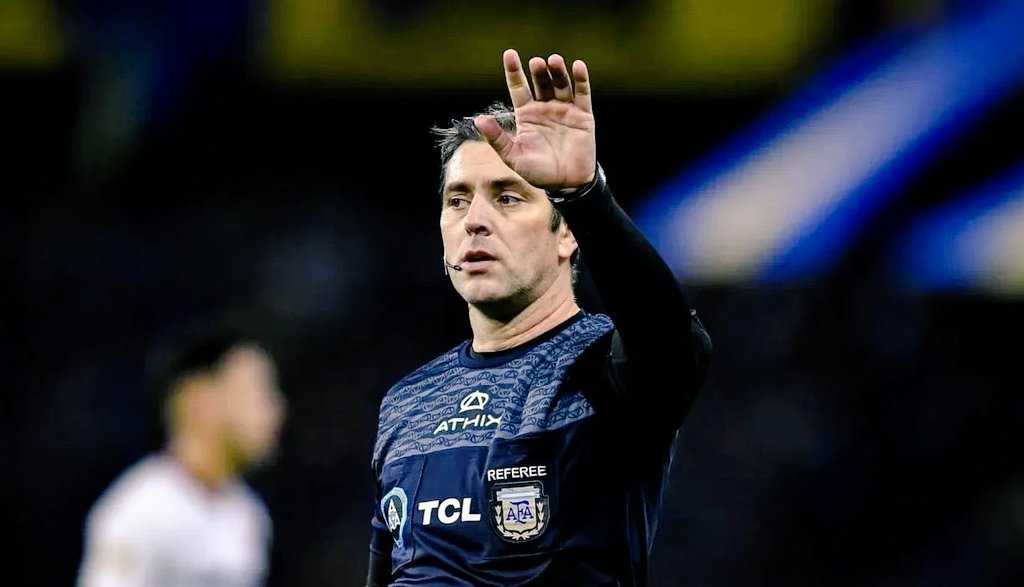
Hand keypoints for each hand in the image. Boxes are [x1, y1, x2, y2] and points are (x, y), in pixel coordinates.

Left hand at [474, 49, 596, 190]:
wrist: (566, 185)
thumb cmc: (538, 172)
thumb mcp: (513, 157)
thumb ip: (497, 139)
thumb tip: (478, 120)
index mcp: (526, 115)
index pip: (518, 87)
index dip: (514, 71)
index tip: (510, 54)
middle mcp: (544, 108)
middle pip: (540, 82)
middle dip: (538, 71)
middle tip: (536, 63)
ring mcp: (564, 110)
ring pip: (560, 84)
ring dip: (557, 71)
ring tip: (553, 61)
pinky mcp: (583, 115)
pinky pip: (582, 94)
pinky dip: (581, 79)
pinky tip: (577, 66)